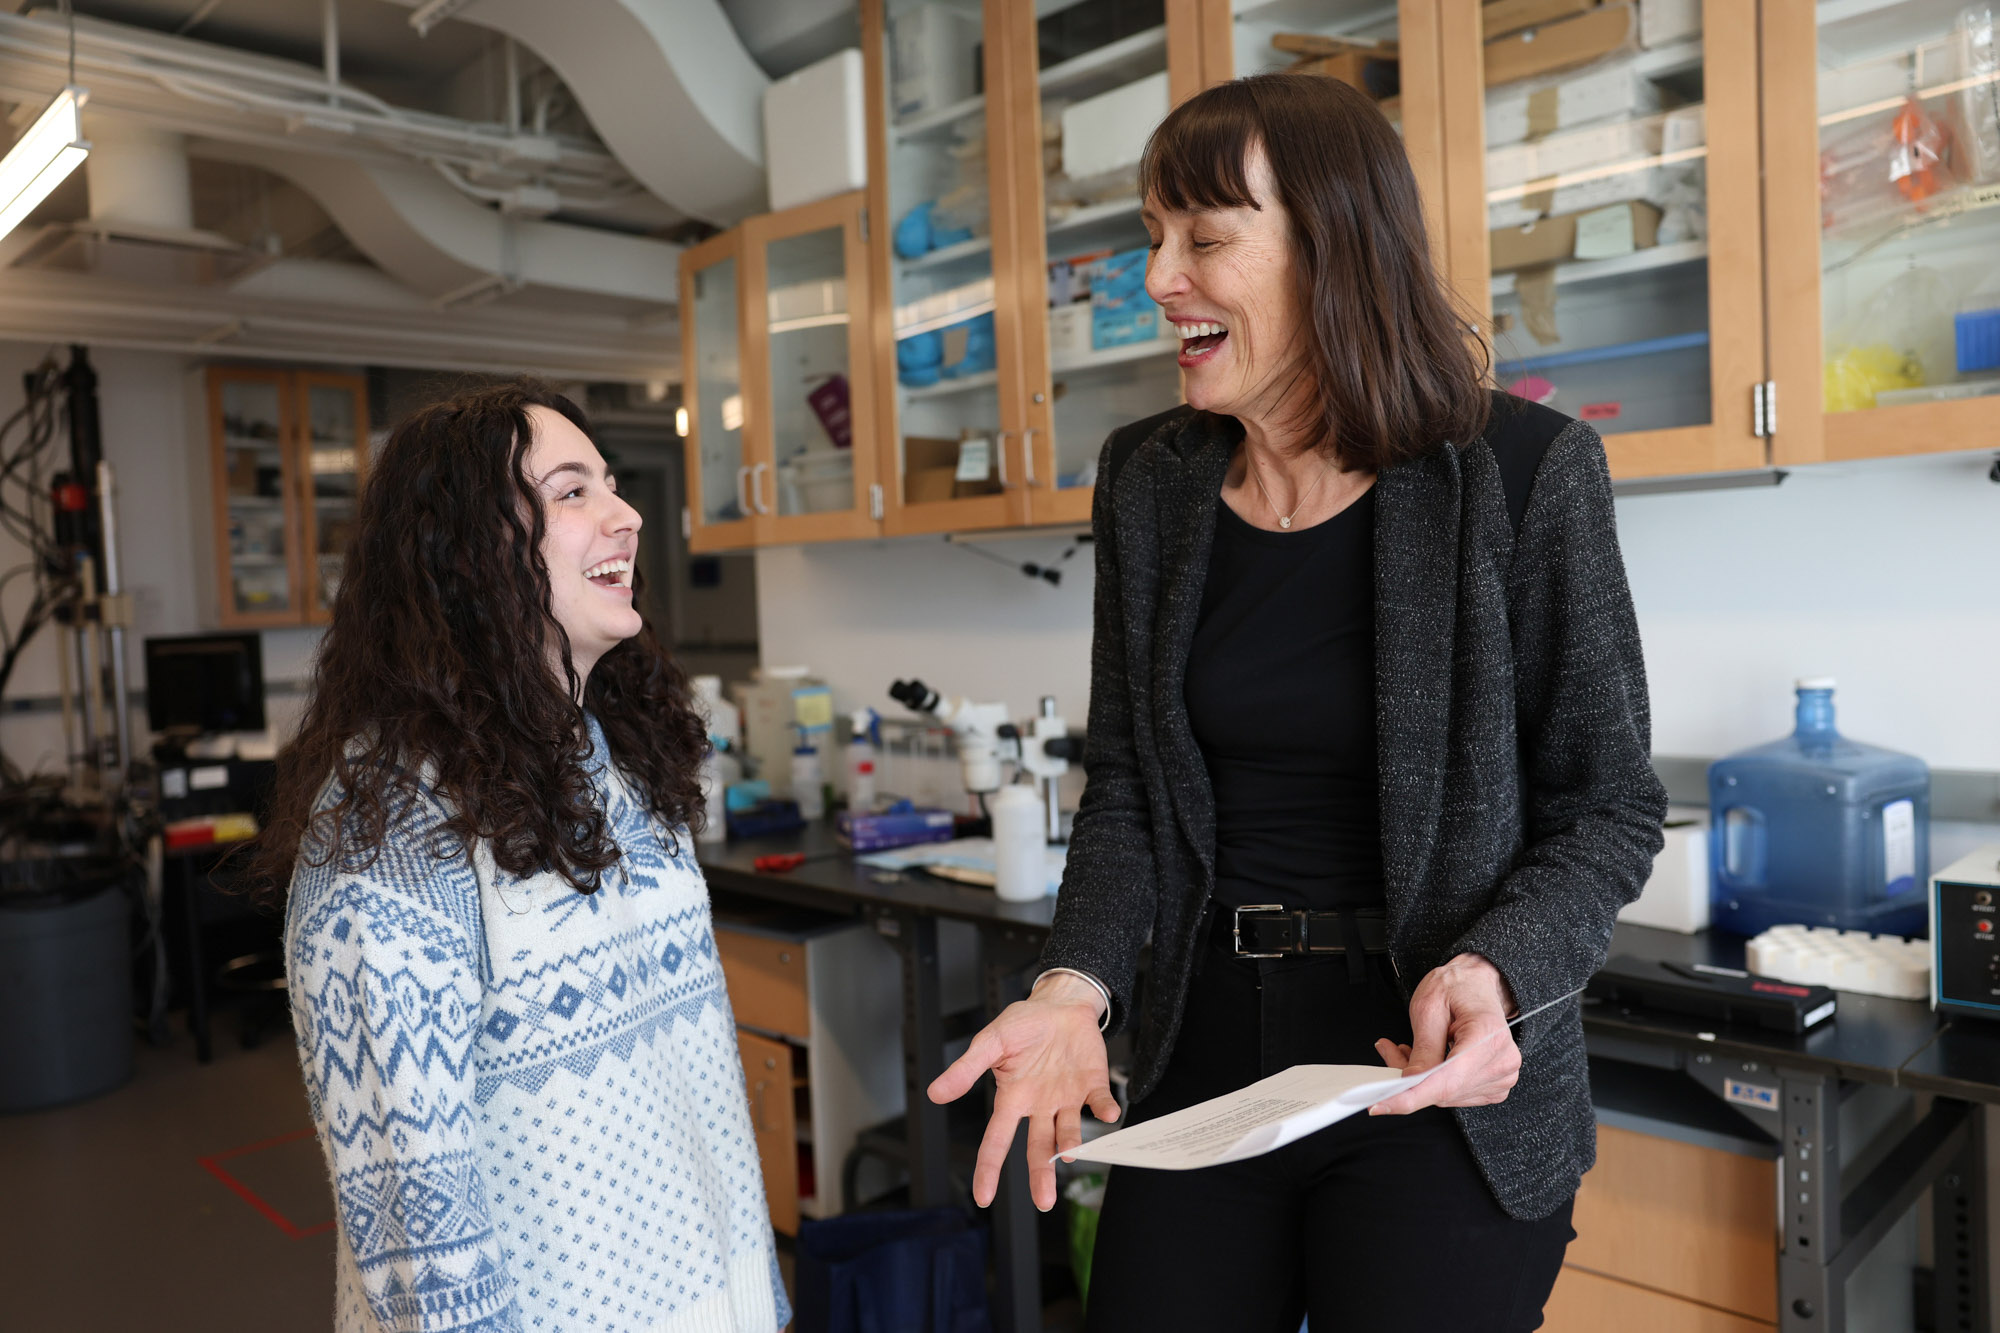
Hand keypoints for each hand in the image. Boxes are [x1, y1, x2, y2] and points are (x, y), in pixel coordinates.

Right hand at [927, 973, 1119, 1210]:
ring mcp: (1067, 1098)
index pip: (997, 1140)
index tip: (983, 1196)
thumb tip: (935, 1093)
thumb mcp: (990, 1042)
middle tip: (1043, 1201)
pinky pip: (1099, 1102)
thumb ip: (966, 1069)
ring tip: (1068, 1154)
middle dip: (1041, 1174)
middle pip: (1039, 1148)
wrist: (1060, 1004)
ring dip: (1070, 1144)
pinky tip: (1108, 1114)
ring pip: (1068, 1131)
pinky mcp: (1092, 1085)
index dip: (989, 1168)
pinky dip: (1104, 1109)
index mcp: (1013, 1098)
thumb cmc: (1024, 1024)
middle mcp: (1040, 1105)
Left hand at [1369, 953, 1520, 1115]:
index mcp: (1488, 1036)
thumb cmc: (1457, 987)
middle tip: (1389, 1052)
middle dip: (1409, 1080)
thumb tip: (1411, 1082)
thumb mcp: (1429, 1007)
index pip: (1447, 1081)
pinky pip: (1455, 1095)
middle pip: (1444, 1091)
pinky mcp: (1494, 1086)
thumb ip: (1423, 1048)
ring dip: (1420, 1080)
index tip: (1382, 1104)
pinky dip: (1434, 1083)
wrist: (1478, 984)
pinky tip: (1427, 1061)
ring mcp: (1501, 1077)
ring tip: (1409, 1050)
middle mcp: (1501, 1061)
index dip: (1412, 1096)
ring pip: (1446, 1096)